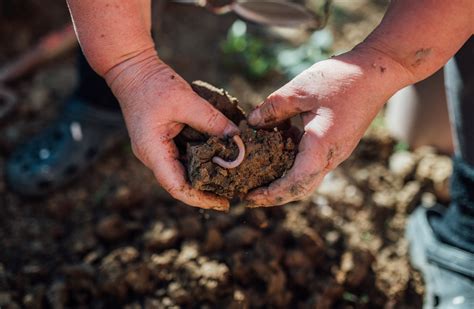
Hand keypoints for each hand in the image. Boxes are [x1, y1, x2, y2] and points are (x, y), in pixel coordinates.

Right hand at [105, 50, 238, 210]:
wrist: (132, 69)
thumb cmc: (153, 84)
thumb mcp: (186, 100)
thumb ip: (211, 121)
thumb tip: (236, 138)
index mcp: (152, 151)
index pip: (176, 186)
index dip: (200, 199)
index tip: (222, 203)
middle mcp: (152, 156)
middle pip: (180, 183)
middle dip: (205, 191)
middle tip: (232, 192)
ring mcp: (156, 150)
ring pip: (182, 172)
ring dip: (204, 177)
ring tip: (229, 179)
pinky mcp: (162, 142)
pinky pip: (182, 158)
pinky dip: (200, 161)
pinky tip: (218, 159)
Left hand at [245, 51, 405, 206]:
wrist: (377, 72)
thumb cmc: (341, 80)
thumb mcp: (299, 90)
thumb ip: (273, 109)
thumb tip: (251, 123)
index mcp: (321, 148)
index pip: (294, 184)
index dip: (271, 194)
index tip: (251, 197)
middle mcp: (331, 157)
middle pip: (301, 189)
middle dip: (275, 195)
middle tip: (251, 194)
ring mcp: (336, 152)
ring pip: (307, 177)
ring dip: (283, 179)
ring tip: (259, 174)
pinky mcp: (336, 144)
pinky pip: (312, 162)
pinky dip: (292, 162)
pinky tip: (278, 144)